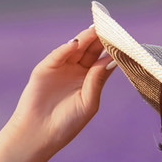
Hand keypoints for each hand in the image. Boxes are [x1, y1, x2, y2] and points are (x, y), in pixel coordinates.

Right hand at [4, 26, 116, 157]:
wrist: (39, 134)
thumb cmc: (67, 123)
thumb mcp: (88, 102)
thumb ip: (97, 80)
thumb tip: (111, 60)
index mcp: (90, 80)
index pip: (103, 60)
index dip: (111, 50)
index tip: (122, 40)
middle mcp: (76, 71)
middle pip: (90, 50)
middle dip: (99, 39)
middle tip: (109, 27)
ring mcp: (61, 68)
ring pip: (75, 49)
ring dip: (85, 39)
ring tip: (95, 30)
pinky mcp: (45, 68)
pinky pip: (57, 55)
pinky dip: (65, 48)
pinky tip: (76, 43)